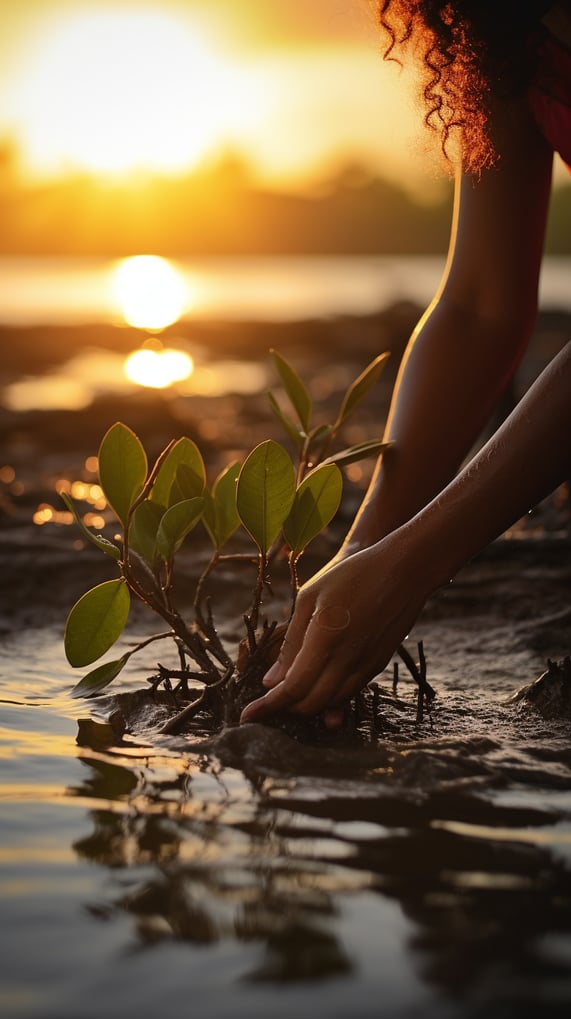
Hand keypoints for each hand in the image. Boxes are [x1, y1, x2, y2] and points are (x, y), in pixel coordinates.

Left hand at [240, 532, 429, 723]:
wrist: (405, 570)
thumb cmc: (352, 575)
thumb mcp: (310, 597)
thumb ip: (291, 641)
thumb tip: (271, 681)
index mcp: (325, 638)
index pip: (293, 688)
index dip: (268, 706)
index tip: (248, 716)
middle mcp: (348, 657)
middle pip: (312, 703)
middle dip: (286, 708)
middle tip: (268, 702)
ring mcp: (367, 663)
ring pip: (332, 702)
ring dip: (309, 705)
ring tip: (290, 696)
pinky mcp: (379, 663)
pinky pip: (350, 692)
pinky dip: (330, 697)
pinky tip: (318, 687)